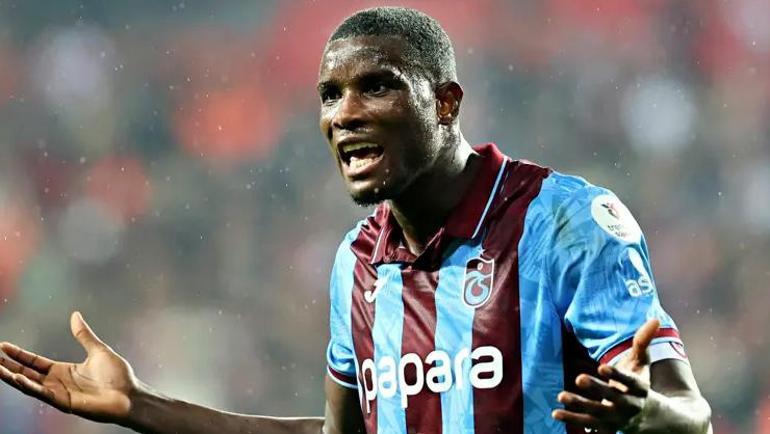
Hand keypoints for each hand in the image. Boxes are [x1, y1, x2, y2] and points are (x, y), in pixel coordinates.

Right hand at [0, 312, 136, 423]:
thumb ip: (83, 335)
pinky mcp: (64, 403)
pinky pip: (42, 393)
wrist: (130, 395)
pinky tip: (16, 378)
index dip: (18, 354)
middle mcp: (57, 382)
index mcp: (63, 370)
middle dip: (8, 365)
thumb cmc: (118, 376)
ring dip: (11, 377)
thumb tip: (75, 315)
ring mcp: (59, 393)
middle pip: (26, 373)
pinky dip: (28, 386)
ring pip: (28, 385)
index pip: (34, 362)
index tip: (2, 346)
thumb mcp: (98, 350)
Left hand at [552, 319, 660, 432]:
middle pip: (612, 398)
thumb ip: (643, 342)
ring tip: (561, 395)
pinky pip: (588, 426)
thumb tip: (654, 319)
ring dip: (579, 406)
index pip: (629, 382)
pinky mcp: (605, 428)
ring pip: (597, 413)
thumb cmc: (638, 383)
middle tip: (578, 378)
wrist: (647, 417)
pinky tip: (556, 413)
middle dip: (596, 389)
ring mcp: (617, 419)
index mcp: (640, 389)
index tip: (601, 366)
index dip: (616, 375)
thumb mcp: (642, 363)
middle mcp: (629, 405)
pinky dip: (573, 420)